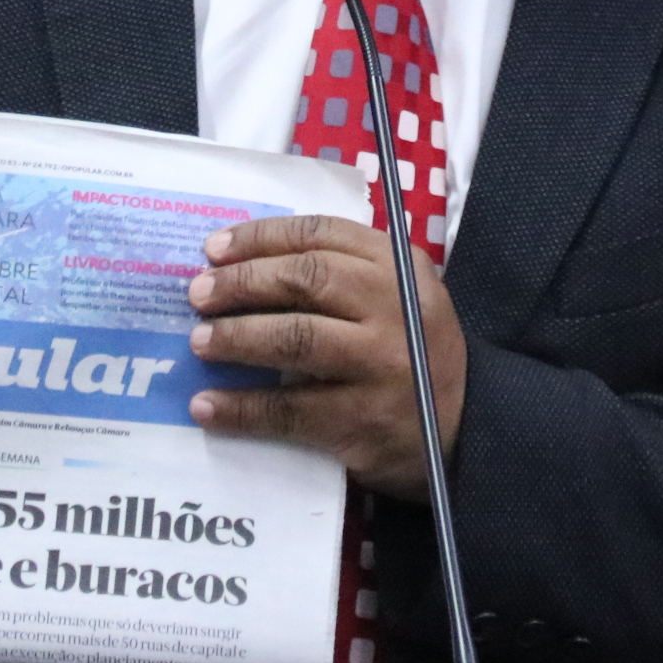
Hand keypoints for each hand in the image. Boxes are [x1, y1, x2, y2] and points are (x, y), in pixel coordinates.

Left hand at [184, 213, 463, 497]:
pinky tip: (208, 405)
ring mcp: (380, 365)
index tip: (213, 249)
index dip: (260, 238)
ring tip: (199, 343)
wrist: (465, 426)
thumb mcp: (397, 294)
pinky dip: (242, 408)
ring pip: (295, 339)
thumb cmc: (411, 350)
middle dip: (241, 283)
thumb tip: (242, 264)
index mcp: (397, 266)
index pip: (320, 235)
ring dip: (237, 338)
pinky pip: (290, 410)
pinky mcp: (363, 420)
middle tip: (197, 294)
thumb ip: (342, 271)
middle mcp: (393, 308)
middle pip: (305, 280)